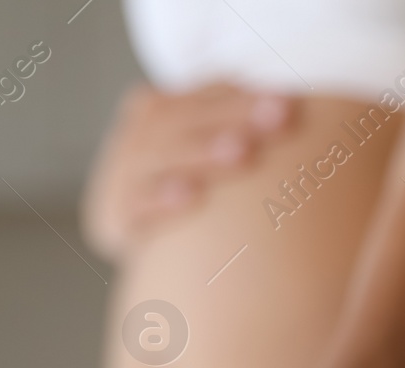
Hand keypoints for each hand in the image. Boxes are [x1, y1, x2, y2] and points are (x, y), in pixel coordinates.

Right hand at [81, 83, 293, 260]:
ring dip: (202, 152)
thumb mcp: (204, 150)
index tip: (290, 104)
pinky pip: (135, 203)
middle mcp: (138, 134)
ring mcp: (120, 174)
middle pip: (184, 118)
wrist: (133, 236)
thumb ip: (234, 125)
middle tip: (278, 120)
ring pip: (160, 155)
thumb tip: (292, 112)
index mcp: (162, 108)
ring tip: (242, 152)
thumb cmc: (185, 188)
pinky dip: (161, 199)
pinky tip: (190, 195)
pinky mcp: (112, 216)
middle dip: (233, 117)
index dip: (246, 96)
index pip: (205, 94)